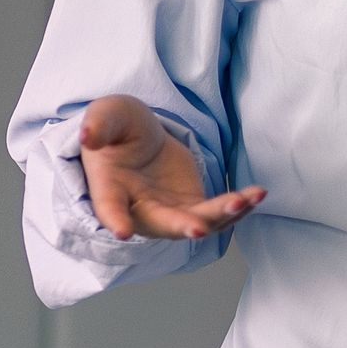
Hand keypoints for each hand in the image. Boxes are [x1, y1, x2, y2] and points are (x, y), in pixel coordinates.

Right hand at [81, 94, 263, 243]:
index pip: (110, 207)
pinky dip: (238, 207)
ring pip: (197, 222)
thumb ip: (99, 124)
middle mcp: (140, 210)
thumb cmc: (116, 131)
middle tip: (198, 228)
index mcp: (110, 189)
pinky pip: (218, 214)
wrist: (138, 139)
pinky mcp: (194, 207)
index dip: (116, 219)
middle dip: (182, 226)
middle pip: (163, 223)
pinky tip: (257, 194)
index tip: (123, 231)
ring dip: (221, 216)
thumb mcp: (107, 116)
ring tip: (245, 199)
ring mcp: (169, 212)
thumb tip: (89, 135)